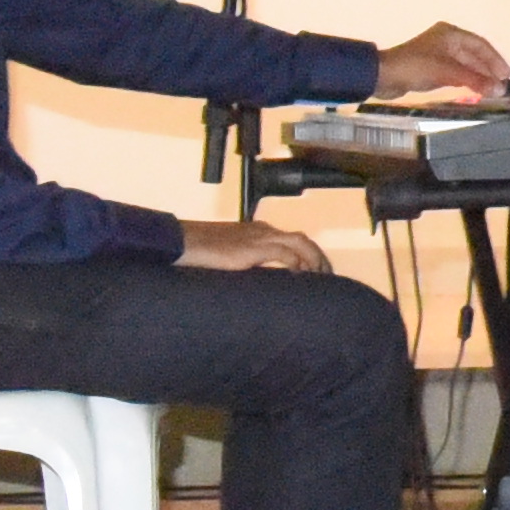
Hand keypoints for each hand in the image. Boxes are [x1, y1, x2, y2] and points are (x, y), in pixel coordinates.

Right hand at [181, 214, 330, 275]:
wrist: (182, 242)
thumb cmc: (201, 250)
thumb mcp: (230, 254)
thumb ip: (248, 261)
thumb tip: (260, 279)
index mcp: (259, 231)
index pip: (293, 239)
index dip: (309, 254)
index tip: (317, 271)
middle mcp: (263, 231)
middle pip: (303, 239)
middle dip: (319, 257)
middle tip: (328, 276)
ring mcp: (259, 237)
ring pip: (299, 243)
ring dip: (314, 260)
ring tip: (320, 278)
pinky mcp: (252, 248)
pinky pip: (283, 254)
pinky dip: (296, 264)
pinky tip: (300, 276)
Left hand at [369, 23, 509, 99]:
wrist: (383, 76)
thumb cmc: (415, 67)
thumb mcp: (448, 72)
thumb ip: (475, 80)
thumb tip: (499, 89)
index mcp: (450, 34)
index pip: (481, 45)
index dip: (495, 60)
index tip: (506, 75)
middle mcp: (446, 41)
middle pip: (474, 55)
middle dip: (488, 70)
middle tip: (502, 85)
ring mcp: (438, 54)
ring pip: (465, 65)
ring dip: (478, 77)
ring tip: (492, 89)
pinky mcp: (431, 68)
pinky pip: (456, 73)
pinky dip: (466, 80)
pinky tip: (474, 89)